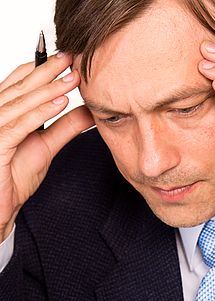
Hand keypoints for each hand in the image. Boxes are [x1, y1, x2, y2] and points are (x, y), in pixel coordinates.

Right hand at [0, 53, 93, 241]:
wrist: (0, 207)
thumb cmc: (13, 178)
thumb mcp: (46, 147)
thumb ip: (65, 128)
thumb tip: (87, 110)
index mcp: (4, 113)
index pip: (20, 83)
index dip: (42, 69)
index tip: (68, 60)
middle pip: (21, 88)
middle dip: (48, 72)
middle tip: (72, 59)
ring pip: (21, 103)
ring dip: (48, 89)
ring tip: (72, 79)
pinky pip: (20, 126)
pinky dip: (40, 113)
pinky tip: (60, 103)